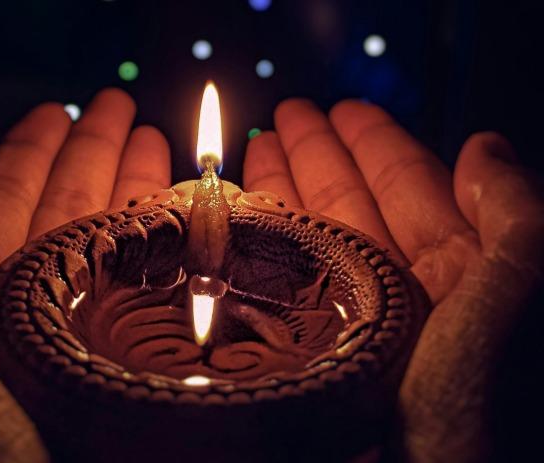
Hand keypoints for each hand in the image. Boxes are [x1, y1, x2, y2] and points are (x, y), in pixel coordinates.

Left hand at [0, 89, 171, 461]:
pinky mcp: (135, 377)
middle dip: (98, 161)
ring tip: (167, 153)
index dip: (32, 152)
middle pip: (70, 220)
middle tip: (131, 113)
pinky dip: (177, 260)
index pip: (2, 204)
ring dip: (141, 200)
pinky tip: (196, 226)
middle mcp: (30, 322)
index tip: (64, 109)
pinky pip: (158, 302)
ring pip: (119, 256)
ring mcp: (88, 348)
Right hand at [242, 99, 543, 461]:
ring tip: (253, 154)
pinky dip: (264, 250)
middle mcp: (407, 293)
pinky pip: (286, 287)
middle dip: (319, 157)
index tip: (342, 108)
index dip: (376, 143)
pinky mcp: (318, 353)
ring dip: (286, 194)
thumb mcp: (524, 286)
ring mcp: (358, 323)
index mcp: (463, 272)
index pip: (412, 187)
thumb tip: (484, 145)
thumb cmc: (487, 398)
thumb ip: (512, 211)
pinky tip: (241, 220)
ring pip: (315, 242)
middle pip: (354, 206)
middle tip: (284, 117)